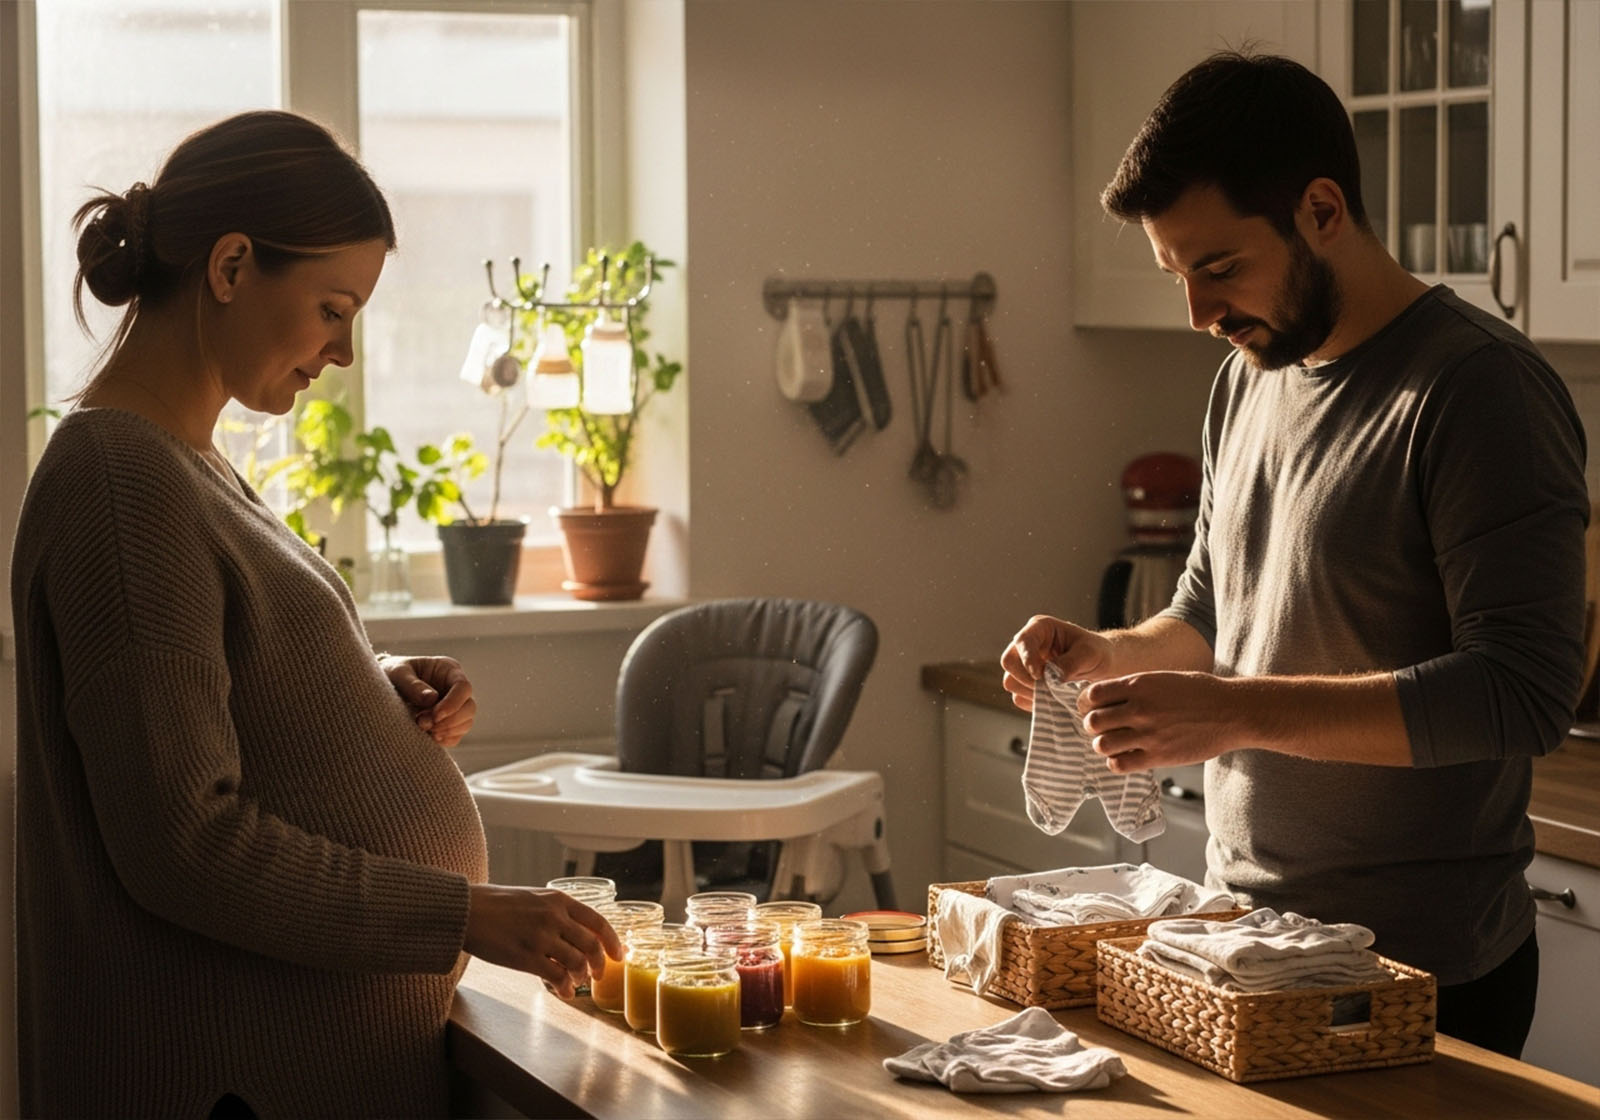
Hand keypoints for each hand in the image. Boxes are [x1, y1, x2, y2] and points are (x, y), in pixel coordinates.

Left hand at [381, 655, 476, 745]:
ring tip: (422, 728)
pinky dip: (445, 740)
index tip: (435, 716)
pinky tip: (428, 737)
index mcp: (448, 670)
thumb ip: (412, 685)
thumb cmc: (391, 673)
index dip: (453, 704)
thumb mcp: (397, 673)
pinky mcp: (447, 723)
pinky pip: (455, 736)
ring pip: (466, 723)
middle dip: (449, 720)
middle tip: (422, 723)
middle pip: (469, 707)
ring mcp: (453, 706)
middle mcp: (454, 688)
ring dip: (447, 730)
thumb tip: (431, 699)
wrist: (380, 688)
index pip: (463, 687)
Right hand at [463, 885, 623, 997]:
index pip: (598, 922)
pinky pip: (556, 976)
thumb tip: (577, 932)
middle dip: (599, 965)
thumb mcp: (534, 897)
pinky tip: (563, 992)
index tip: (618, 955)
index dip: (612, 941)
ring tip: (576, 982)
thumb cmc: (498, 904)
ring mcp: (541, 937)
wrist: (468, 910)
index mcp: (558, 900)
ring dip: (580, 977)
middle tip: (598, 974)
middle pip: (591, 946)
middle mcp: (554, 917)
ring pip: (577, 963)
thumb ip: (556, 911)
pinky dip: (565, 988)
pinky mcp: (526, 957)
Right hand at [1000, 615, 1114, 711]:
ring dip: (1031, 692)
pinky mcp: (1026, 684)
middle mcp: (1027, 645)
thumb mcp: (1090, 654)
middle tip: (1051, 688)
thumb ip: (1070, 663)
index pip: (1021, 642)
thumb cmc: (1098, 653)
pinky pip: (1019, 697)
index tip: (1040, 675)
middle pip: (1009, 662)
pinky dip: (1034, 702)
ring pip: (1011, 681)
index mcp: (1039, 628)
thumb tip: (1050, 678)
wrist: (1104, 668)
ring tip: (1056, 694)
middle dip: (1027, 679)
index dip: (1027, 659)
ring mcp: (1024, 666)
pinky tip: (1053, 699)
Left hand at [1078, 670, 1237, 772]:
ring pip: (1102, 744)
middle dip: (1092, 725)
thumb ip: (1134, 687)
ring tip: (1114, 742)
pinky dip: (1116, 761)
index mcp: (1139, 685)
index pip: (1092, 695)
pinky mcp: (1159, 756)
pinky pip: (1119, 764)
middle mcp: (1140, 709)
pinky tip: (1125, 756)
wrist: (1232, 712)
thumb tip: (1106, 696)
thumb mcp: (1162, 678)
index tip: (1092, 707)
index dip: (1087, 703)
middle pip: (1092, 721)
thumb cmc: (1199, 692)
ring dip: (1103, 744)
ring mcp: (1149, 734)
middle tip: (1102, 727)